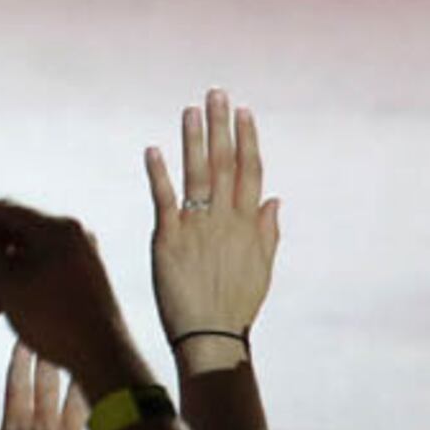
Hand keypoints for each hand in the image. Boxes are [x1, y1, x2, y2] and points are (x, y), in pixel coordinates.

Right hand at [0, 201, 141, 393]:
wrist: (104, 359)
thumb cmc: (55, 320)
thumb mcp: (5, 283)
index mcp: (56, 228)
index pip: (1, 210)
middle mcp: (72, 234)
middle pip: (12, 233)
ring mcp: (80, 255)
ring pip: (25, 255)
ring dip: (0, 278)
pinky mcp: (84, 277)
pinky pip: (41, 269)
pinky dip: (20, 284)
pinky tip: (14, 312)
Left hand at [146, 88, 280, 367]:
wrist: (210, 336)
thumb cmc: (235, 305)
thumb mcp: (262, 269)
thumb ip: (268, 232)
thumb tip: (275, 198)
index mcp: (248, 226)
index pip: (250, 173)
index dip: (247, 140)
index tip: (244, 111)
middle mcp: (224, 221)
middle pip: (225, 165)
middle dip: (221, 127)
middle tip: (216, 93)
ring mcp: (197, 228)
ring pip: (197, 175)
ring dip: (194, 141)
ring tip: (191, 110)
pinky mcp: (169, 239)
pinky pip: (164, 201)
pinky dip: (159, 174)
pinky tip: (154, 149)